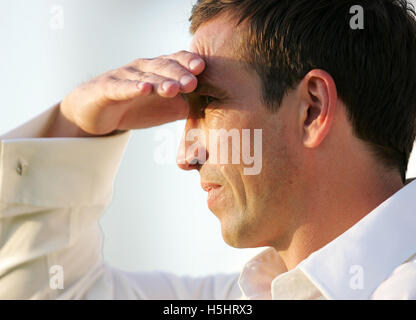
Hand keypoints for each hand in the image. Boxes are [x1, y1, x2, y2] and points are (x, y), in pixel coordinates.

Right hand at [49, 51, 204, 136]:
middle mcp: (143, 68)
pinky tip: (144, 89)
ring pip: (145, 76)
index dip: (189, 62)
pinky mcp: (107, 88)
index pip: (177, 61)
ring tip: (174, 88)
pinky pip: (122, 87)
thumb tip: (210, 111)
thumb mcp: (165, 109)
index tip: (203, 68)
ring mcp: (125, 76)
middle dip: (179, 73)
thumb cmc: (136, 107)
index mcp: (159, 70)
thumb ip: (185, 106)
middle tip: (192, 82)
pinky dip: (133, 87)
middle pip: (164, 66)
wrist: (98, 112)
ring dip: (161, 81)